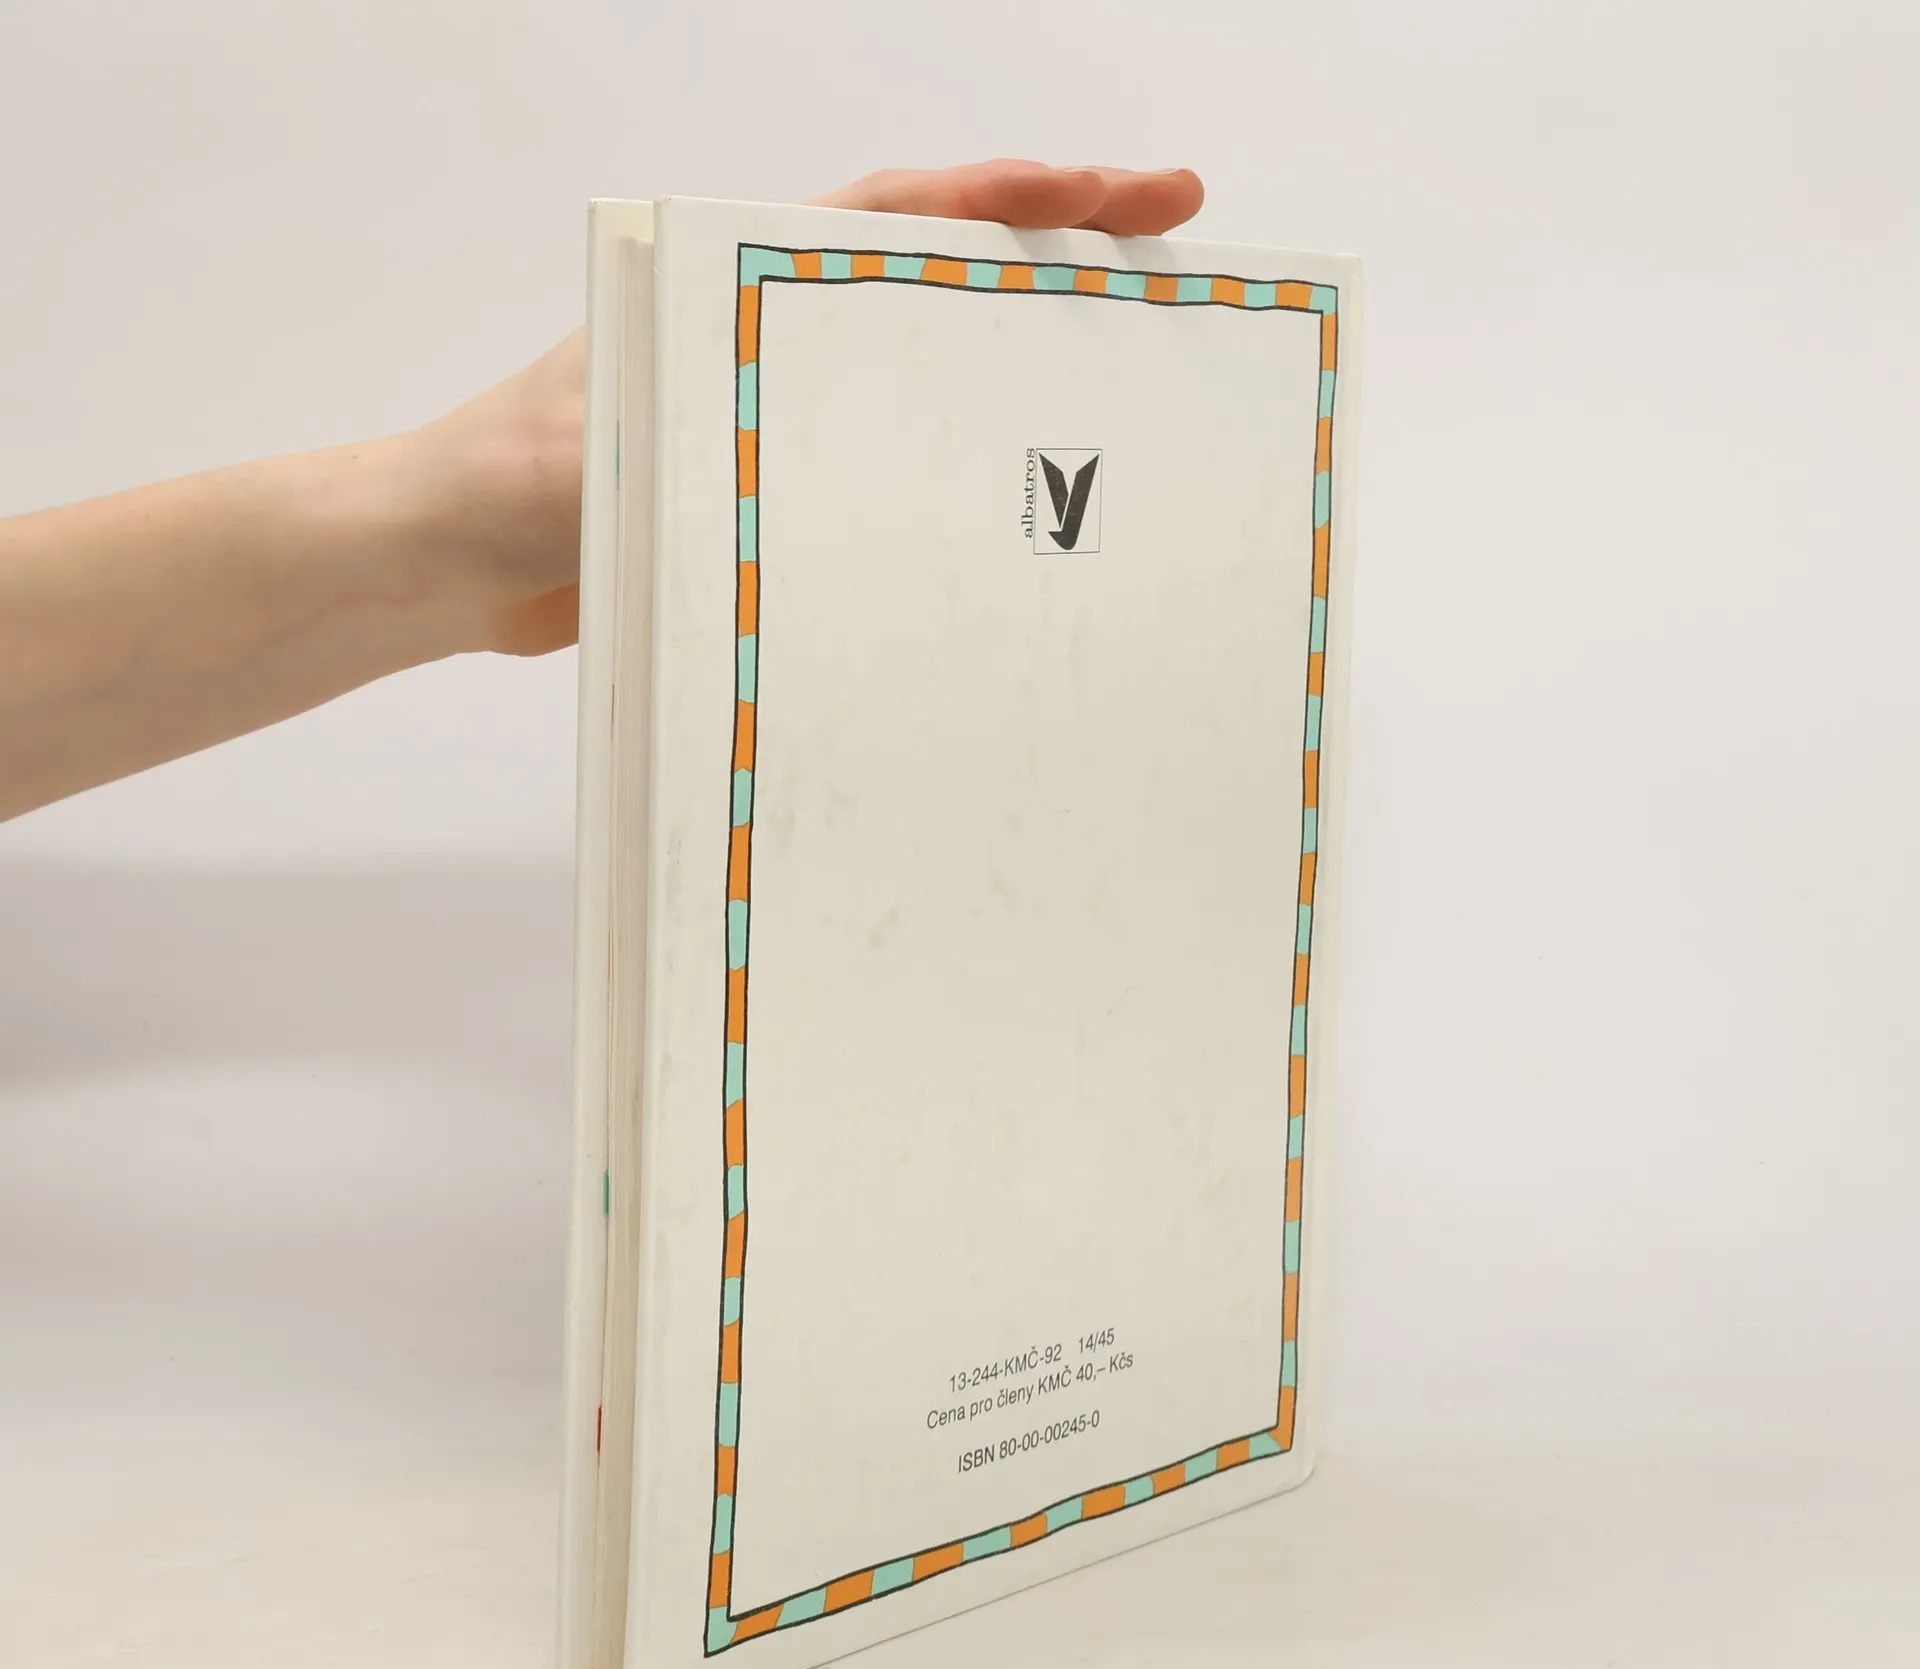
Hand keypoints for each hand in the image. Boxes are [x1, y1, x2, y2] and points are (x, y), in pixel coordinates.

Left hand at [423, 162, 1204, 658]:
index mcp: (730, 281)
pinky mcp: (768, 485)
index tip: (1115, 192)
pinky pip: (887, 465)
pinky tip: (1017, 505)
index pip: (891, 217)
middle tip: (1176, 249)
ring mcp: (776, 407)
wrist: (440, 563)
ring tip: (1132, 369)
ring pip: (923, 365)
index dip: (1009, 198)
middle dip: (1056, 253)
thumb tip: (767, 457)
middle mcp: (768, 329)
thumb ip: (668, 439)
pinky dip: (954, 472)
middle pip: (936, 275)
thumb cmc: (494, 488)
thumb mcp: (588, 452)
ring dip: (1020, 362)